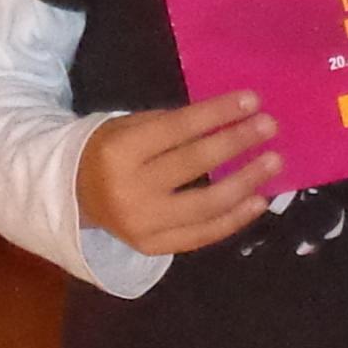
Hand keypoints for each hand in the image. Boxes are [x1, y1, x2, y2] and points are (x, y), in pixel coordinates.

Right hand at [74, 93, 279, 256]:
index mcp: (118, 152)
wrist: (73, 196)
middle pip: (194, 164)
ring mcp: (142, 224)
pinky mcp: (153, 247)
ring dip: (246, 182)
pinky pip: (203, 235)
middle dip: (236, 142)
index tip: (252, 100)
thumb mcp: (130, 127)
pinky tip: (259, 200)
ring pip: (206, 205)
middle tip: (270, 126)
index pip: (177, 129)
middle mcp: (129, 190)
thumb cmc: (109, 152)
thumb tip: (233, 119)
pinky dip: (235, 219)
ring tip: (274, 161)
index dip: (217, 114)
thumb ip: (174, 126)